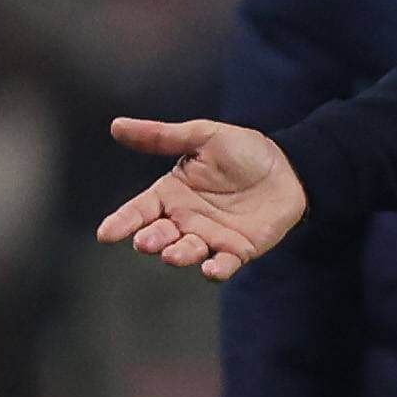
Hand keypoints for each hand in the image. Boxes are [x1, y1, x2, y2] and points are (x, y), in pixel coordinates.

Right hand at [95, 117, 305, 281]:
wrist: (289, 166)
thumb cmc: (243, 151)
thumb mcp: (202, 136)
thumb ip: (161, 136)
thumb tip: (117, 125)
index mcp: (171, 194)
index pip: (139, 211)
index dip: (122, 222)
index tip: (106, 234)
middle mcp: (185, 220)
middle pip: (159, 235)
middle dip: (150, 240)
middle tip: (145, 241)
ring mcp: (210, 238)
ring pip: (187, 252)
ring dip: (178, 255)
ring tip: (172, 253)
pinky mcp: (237, 251)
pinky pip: (223, 265)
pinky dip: (215, 270)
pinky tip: (209, 269)